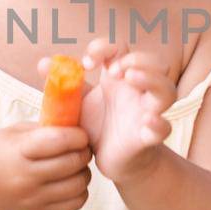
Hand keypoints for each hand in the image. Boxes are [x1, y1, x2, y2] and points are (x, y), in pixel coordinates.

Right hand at [0, 122, 92, 209]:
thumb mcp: (14, 133)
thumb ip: (45, 130)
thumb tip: (78, 127)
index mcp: (18, 152)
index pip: (60, 140)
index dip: (78, 135)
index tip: (79, 134)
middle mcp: (25, 178)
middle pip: (72, 163)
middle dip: (83, 152)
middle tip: (81, 148)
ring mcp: (32, 200)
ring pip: (77, 186)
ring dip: (83, 173)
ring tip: (76, 166)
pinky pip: (73, 205)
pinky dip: (79, 193)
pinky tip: (71, 184)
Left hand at [50, 38, 172, 185]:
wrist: (111, 161)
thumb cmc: (98, 127)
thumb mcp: (79, 103)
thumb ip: (66, 84)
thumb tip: (43, 63)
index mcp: (120, 79)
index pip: (122, 48)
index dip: (105, 48)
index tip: (88, 64)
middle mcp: (139, 92)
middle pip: (156, 63)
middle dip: (138, 59)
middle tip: (116, 69)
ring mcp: (148, 113)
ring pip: (167, 90)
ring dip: (152, 80)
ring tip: (131, 78)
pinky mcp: (148, 138)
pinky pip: (164, 129)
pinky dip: (159, 124)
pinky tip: (147, 122)